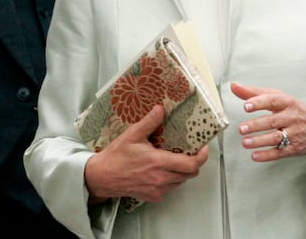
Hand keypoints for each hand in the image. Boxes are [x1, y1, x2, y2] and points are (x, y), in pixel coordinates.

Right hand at [82, 104, 209, 203]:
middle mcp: (161, 179)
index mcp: (158, 162)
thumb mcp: (132, 135)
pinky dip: (172, 179)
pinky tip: (162, 169)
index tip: (203, 148)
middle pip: (191, 174)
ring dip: (182, 171)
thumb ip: (149, 123)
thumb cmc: (116, 157)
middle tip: (189, 151)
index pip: (191, 164)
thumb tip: (160, 109)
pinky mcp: (153, 196)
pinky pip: (171, 188)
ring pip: (181, 181)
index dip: (202, 156)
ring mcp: (158, 190)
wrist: (102, 177)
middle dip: (193, 162)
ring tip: (174, 158)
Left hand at [231, 83, 305, 162]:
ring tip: (245, 142)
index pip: (272, 100)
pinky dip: (267, 155)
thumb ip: (254, 93)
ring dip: (259, 141)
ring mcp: (294, 134)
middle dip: (256, 125)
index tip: (246, 106)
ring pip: (276, 138)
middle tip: (242, 128)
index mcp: (287, 102)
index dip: (259, 103)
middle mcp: (292, 117)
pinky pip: (280, 153)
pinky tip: (254, 155)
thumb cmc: (295, 110)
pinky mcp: (295, 148)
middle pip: (273, 121)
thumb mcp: (278, 97)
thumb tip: (234, 86)